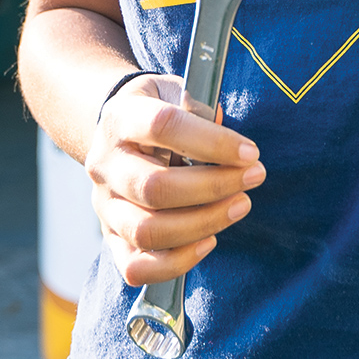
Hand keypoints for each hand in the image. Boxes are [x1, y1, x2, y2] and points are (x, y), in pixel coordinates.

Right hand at [86, 74, 265, 286]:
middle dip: (214, 187)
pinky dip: (177, 262)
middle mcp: (105, 164)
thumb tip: (229, 144)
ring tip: (240, 205)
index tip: (250, 152)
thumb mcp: (174, 91)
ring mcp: (104, 206)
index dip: (212, 142)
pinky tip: (209, 241)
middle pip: (155, 188)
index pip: (163, 127)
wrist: (117, 133)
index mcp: (119, 118)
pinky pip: (136, 267)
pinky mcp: (111, 238)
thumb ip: (199, 107)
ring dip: (203, 223)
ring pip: (147, 231)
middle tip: (253, 177)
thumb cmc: (158, 111)